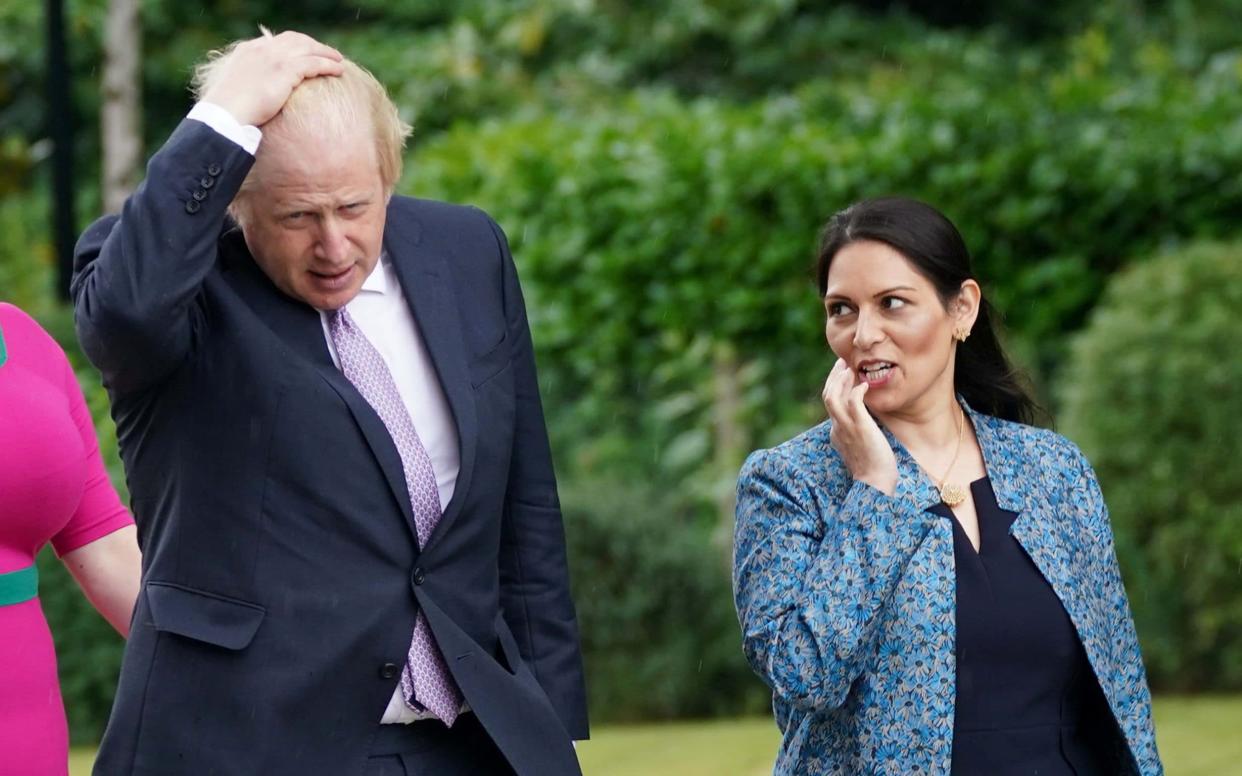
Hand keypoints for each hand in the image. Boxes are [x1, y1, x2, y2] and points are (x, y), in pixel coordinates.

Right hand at [200, 31, 343, 127]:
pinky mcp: (285, 70)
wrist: (226, 113)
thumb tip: (256, 96)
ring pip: (308, 48)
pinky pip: (314, 63)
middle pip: (296, 39)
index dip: (295, 45)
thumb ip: (248, 85)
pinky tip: (339, 70)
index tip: (307, 52)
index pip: (276, 40)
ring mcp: (274, 58)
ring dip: (326, 53)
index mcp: (248, 51)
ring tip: (339, 60)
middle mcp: (262, 49)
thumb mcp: (235, 90)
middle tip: (328, 53)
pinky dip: (328, 65)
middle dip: (314, 45)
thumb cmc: (228, 110)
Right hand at [822, 358, 897, 494]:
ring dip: (840, 380)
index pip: (829, 403)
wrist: (875, 483)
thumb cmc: (873, 468)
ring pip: (834, 396)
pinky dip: (857, 391)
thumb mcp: (861, 446)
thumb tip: (865, 420)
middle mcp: (838, 428)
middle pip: (827, 396)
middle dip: (834, 377)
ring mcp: (847, 428)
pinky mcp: (860, 428)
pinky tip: (865, 385)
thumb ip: (859, 431)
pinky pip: (853, 403)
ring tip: (850, 368)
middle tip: (842, 363)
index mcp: (837, 431)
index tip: (842, 373)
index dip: (834, 385)